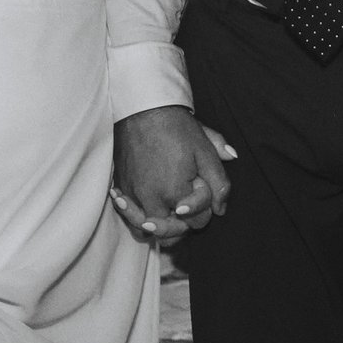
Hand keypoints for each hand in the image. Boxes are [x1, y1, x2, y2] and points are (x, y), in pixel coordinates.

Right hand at [109, 105, 234, 242]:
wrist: (143, 108)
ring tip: (165, 215)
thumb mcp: (205, 150)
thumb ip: (219, 182)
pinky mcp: (120, 186)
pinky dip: (135, 214)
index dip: (204, 206)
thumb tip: (221, 208)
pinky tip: (141, 206)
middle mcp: (151, 200)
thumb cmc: (176, 127)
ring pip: (143, 230)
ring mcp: (132, 195)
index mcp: (175, 193)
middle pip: (169, 234)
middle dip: (182, 225)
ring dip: (156, 227)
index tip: (200, 187)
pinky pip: (127, 214)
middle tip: (186, 210)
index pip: (197, 221)